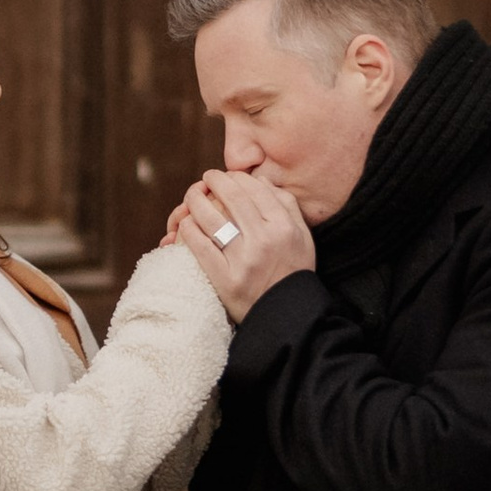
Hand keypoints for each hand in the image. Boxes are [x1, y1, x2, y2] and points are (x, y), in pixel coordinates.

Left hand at [173, 167, 315, 316]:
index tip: (227, 175)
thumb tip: (262, 180)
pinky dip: (190, 229)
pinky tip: (187, 222)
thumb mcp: (302, 236)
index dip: (236, 177)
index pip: (255, 189)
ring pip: (211, 218)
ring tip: (192, 196)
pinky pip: (200, 246)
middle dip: (215, 181)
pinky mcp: (225, 279)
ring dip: (196, 201)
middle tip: (207, 178)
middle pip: (232, 198)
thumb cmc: (292, 271)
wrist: (285, 315)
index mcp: (284, 227)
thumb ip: (287, 206)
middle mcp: (264, 240)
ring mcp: (243, 260)